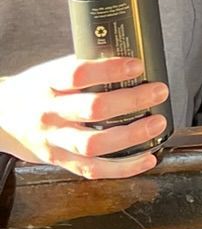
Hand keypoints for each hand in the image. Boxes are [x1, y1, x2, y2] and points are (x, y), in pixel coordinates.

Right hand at [0, 55, 167, 177]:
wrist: (0, 118)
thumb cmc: (34, 91)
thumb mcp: (51, 72)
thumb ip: (84, 68)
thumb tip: (129, 58)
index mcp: (49, 84)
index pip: (79, 74)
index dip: (110, 70)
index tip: (138, 65)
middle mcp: (51, 113)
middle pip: (93, 109)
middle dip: (132, 101)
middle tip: (158, 91)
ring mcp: (54, 141)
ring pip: (95, 144)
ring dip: (132, 136)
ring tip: (158, 124)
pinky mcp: (60, 162)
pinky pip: (94, 170)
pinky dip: (124, 168)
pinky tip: (146, 159)